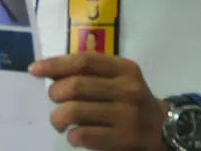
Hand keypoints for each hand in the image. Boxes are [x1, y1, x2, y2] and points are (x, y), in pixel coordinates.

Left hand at [29, 53, 168, 149]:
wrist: (166, 130)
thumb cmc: (132, 101)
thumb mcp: (120, 79)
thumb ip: (91, 73)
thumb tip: (49, 72)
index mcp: (125, 69)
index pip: (83, 61)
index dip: (55, 64)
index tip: (34, 70)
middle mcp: (128, 89)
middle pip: (75, 86)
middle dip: (55, 93)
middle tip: (54, 100)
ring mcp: (128, 115)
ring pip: (75, 111)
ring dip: (58, 117)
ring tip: (58, 121)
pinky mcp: (125, 139)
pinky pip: (84, 135)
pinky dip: (72, 136)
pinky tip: (74, 135)